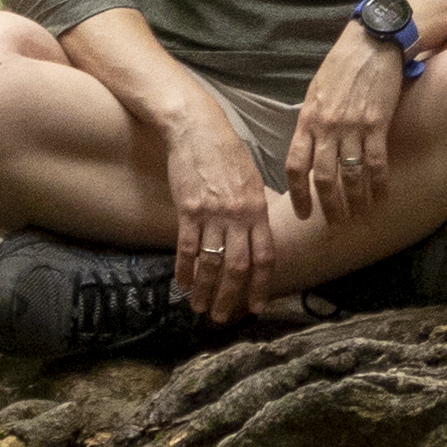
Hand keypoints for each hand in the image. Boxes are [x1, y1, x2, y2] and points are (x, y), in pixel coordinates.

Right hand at [165, 111, 284, 321]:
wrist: (197, 129)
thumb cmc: (227, 152)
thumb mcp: (252, 179)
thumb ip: (256, 210)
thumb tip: (258, 236)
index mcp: (258, 209)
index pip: (264, 256)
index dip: (261, 285)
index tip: (256, 307)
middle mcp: (238, 216)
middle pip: (238, 267)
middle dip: (231, 297)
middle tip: (223, 317)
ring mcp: (212, 214)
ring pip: (212, 263)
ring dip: (206, 291)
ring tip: (200, 308)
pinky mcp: (188, 210)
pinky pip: (187, 248)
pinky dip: (184, 270)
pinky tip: (182, 284)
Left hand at [288, 23, 404, 225]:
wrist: (372, 40)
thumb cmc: (343, 63)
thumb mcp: (317, 90)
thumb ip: (311, 120)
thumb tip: (307, 146)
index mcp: (308, 119)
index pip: (296, 166)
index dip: (299, 195)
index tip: (303, 214)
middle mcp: (327, 127)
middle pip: (323, 178)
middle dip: (328, 206)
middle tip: (335, 223)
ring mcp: (352, 126)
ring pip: (350, 175)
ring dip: (355, 200)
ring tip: (360, 216)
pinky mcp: (377, 122)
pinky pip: (377, 161)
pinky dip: (379, 183)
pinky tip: (383, 196)